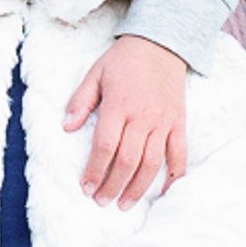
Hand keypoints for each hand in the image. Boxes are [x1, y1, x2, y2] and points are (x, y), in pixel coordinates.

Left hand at [64, 35, 187, 207]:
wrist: (162, 42)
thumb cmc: (125, 59)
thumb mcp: (96, 73)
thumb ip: (80, 101)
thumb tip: (66, 127)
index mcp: (118, 106)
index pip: (105, 146)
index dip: (94, 171)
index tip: (86, 188)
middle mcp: (142, 118)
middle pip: (127, 161)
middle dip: (112, 185)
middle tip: (101, 202)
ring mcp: (163, 122)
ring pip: (151, 163)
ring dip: (137, 188)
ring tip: (124, 204)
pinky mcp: (179, 123)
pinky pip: (179, 154)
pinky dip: (173, 175)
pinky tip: (163, 192)